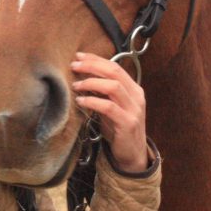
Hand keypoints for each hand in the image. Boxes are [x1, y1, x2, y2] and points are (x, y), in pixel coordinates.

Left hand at [70, 52, 147, 172]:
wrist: (132, 154)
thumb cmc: (118, 128)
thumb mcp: (110, 106)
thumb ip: (101, 92)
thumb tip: (81, 76)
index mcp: (133, 89)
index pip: (115, 66)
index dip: (96, 59)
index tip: (78, 56)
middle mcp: (136, 96)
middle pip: (114, 72)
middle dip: (92, 66)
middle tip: (74, 66)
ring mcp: (134, 110)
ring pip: (113, 87)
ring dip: (91, 83)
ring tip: (75, 85)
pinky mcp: (128, 123)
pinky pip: (109, 107)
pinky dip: (93, 101)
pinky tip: (81, 101)